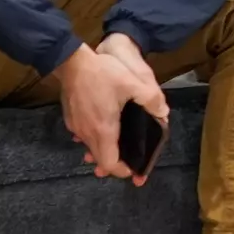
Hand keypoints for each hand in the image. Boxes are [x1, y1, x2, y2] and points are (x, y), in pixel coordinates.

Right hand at [54, 42, 161, 180]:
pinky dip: (94, 139)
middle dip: (114, 164)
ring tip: (118, 146)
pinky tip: (103, 128)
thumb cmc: (103, 74)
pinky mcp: (70, 119)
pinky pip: (83, 136)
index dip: (122, 171)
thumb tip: (163, 113)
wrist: (71, 62)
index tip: (134, 170)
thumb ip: (151, 98)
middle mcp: (86, 133)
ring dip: (103, 151)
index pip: (109, 164)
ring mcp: (76, 127)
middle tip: (129, 160)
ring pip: (90, 148)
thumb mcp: (132, 82)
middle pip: (99, 159)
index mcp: (103, 130)